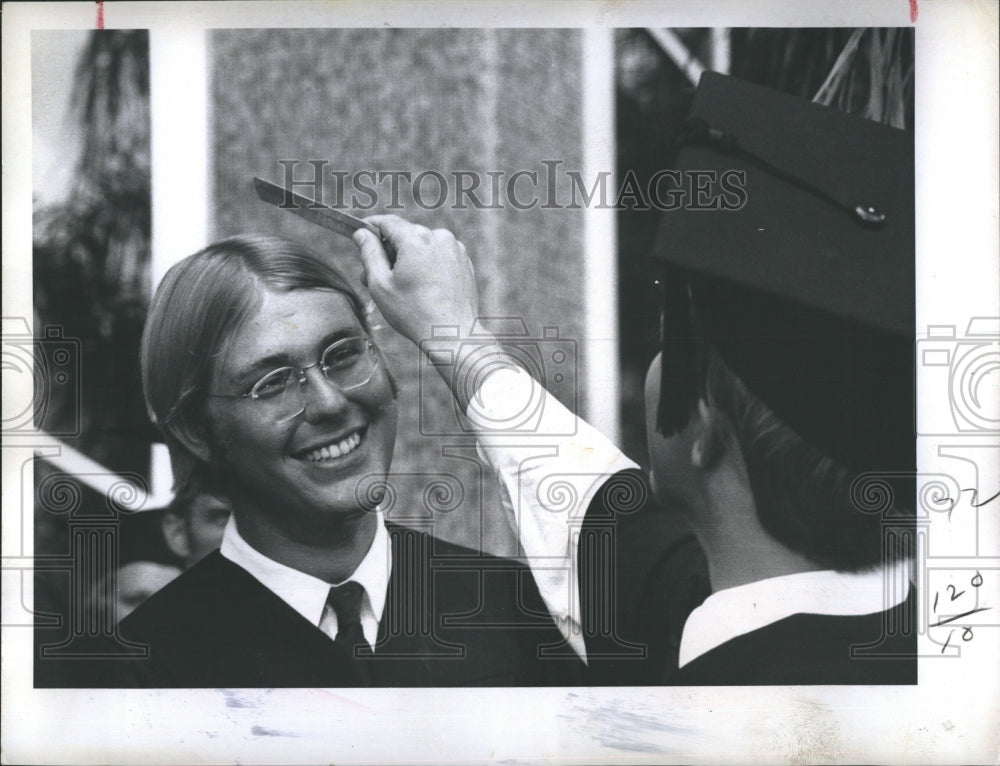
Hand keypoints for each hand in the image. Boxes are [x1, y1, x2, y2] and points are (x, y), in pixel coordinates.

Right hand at [354, 215, 479, 346]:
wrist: (453, 334)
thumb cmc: (414, 313)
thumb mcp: (380, 284)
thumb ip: (369, 253)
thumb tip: (362, 233)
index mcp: (416, 238)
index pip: (387, 222)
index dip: (370, 227)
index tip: (360, 235)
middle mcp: (439, 236)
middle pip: (405, 235)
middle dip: (388, 252)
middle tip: (372, 277)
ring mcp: (455, 248)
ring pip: (422, 246)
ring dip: (407, 259)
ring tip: (398, 287)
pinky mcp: (464, 261)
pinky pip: (438, 256)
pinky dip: (426, 265)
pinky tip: (420, 289)